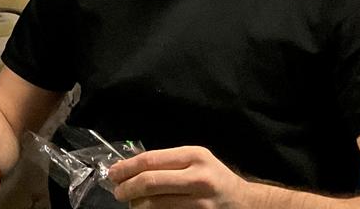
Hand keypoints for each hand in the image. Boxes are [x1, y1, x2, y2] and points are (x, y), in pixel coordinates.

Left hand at [108, 146, 252, 207]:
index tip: (113, 173)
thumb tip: (130, 167)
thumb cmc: (215, 178)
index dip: (127, 167)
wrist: (246, 203)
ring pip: (156, 205)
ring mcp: (200, 203)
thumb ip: (169, 162)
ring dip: (137, 205)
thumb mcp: (196, 160)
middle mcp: (198, 178)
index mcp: (194, 156)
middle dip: (127, 188)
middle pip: (150, 183)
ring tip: (131, 203)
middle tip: (118, 192)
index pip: (150, 160)